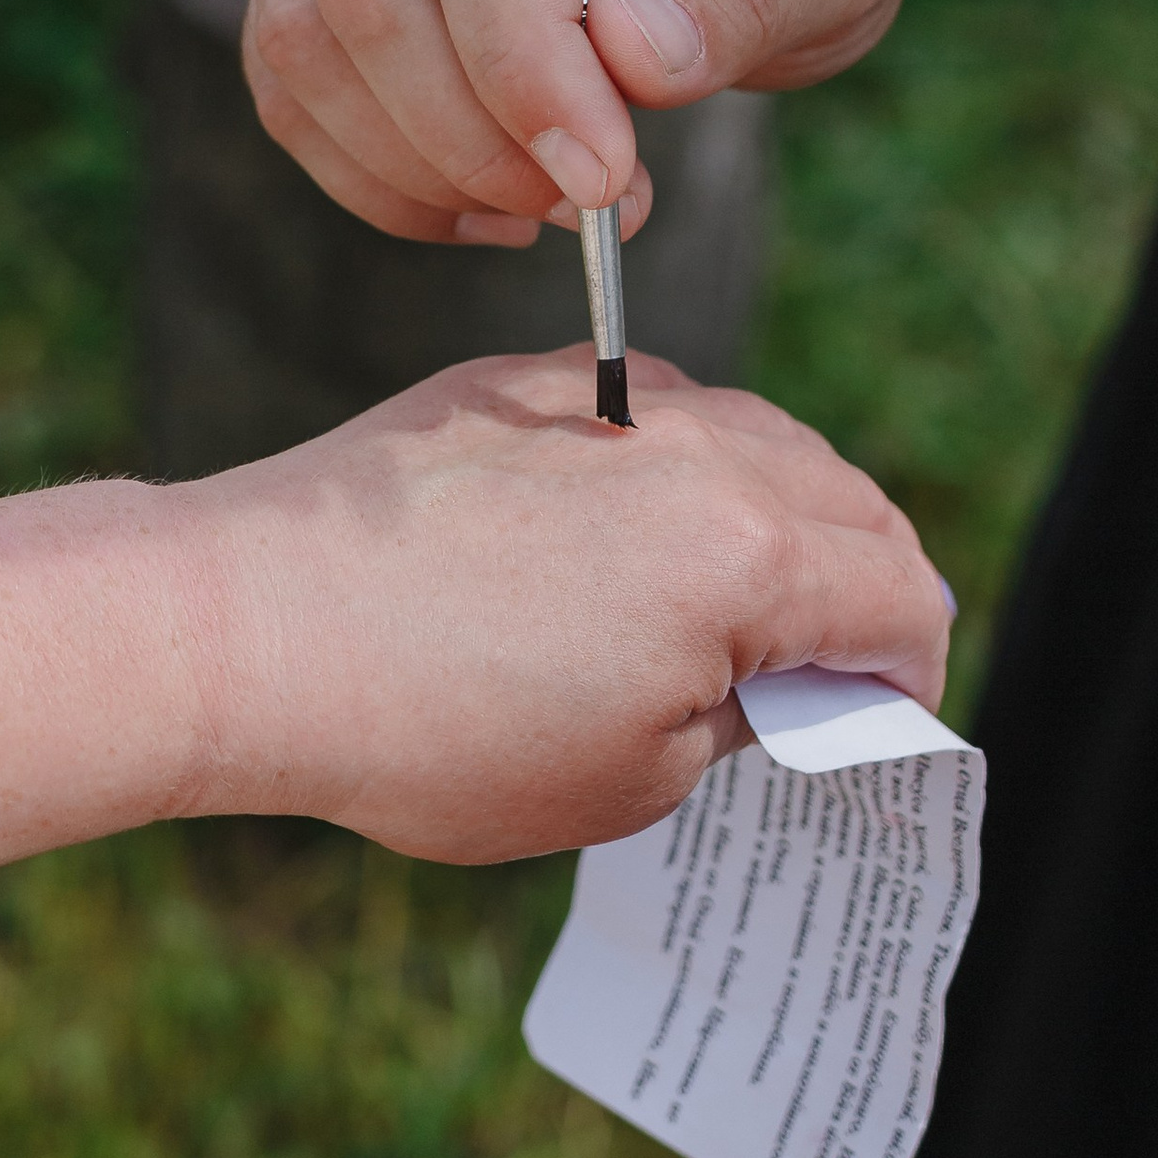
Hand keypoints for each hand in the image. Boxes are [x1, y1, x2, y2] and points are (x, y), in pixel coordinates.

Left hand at [0, 351, 948, 886]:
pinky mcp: (528, 379)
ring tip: (732, 604)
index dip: (907, 677)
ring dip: (781, 517)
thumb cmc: (434, 728)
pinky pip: (654, 412)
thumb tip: (773, 682)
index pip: (902, 598)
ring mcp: (613, 398)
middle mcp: (703, 447)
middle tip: (825, 668)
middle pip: (852, 502)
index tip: (874, 721)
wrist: (250, 625)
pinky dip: (678, 472)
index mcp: (750, 556)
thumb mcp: (624, 779)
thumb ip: (735, 718)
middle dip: (863, 588)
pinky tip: (623, 542)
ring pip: (762, 439)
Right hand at [241, 0, 907, 240]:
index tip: (602, 179)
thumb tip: (632, 57)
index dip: (520, 61)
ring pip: (300, 30)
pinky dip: (371, 166)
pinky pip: (286, 70)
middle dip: (468, 132)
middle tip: (591, 207)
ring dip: (413, 161)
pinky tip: (477, 200)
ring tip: (546, 206)